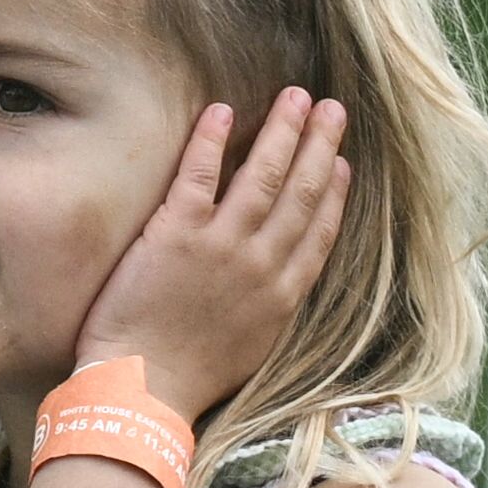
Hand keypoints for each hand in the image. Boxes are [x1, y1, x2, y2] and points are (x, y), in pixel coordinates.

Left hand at [73, 89, 350, 423]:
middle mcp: (261, 265)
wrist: (144, 391)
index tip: (342, 163)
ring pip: (262, 177)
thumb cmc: (187, 377)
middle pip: (301, 193)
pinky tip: (223, 110)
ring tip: (295, 96)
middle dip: (318, 146)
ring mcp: (221, 247)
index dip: (334, 193)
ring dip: (282, 132)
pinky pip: (199, 176)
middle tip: (331, 108)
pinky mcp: (174, 235)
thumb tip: (278, 284)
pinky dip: (212, 141)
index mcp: (282, 295)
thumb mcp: (251, 347)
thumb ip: (270, 307)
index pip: (318, 232)